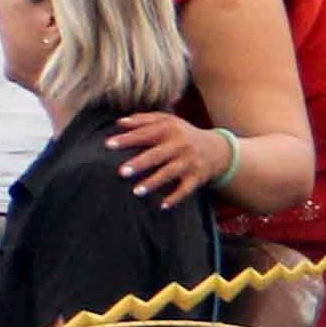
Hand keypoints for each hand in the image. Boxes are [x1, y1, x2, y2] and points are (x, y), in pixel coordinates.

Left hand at [110, 110, 230, 208]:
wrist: (216, 149)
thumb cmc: (182, 134)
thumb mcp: (167, 121)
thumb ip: (143, 120)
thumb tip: (119, 122)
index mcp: (170, 129)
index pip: (146, 133)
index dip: (128, 139)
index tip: (108, 145)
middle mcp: (180, 145)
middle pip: (157, 155)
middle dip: (140, 163)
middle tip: (121, 172)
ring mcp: (189, 162)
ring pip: (170, 173)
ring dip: (154, 182)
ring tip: (136, 192)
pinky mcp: (197, 177)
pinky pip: (186, 189)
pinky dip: (175, 198)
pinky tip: (162, 206)